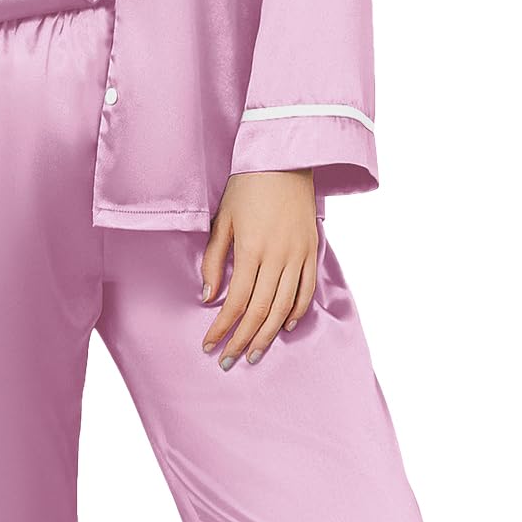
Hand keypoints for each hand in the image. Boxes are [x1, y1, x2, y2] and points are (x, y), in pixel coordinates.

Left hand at [199, 170, 317, 368]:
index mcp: (251, 250)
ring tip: (254, 354)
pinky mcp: (312, 251)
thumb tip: (209, 298)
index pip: (236, 302)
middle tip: (229, 361)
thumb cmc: (246, 188)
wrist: (284, 161)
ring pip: (284, 307)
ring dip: (267, 335)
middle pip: (260, 311)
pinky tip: (282, 327)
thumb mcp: (222, 221)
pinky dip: (295, 312)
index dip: (222, 328)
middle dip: (242, 340)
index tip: (209, 345)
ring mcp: (298, 255)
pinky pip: (306, 290)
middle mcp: (277, 257)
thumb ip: (214, 261)